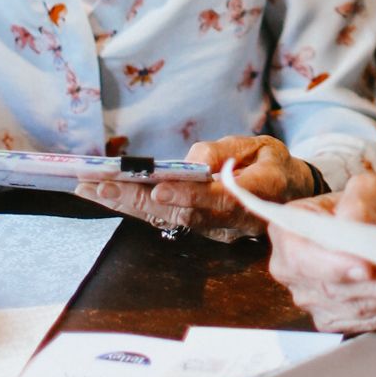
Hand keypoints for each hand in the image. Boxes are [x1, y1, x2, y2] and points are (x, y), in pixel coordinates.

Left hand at [75, 134, 319, 244]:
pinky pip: (161, 218)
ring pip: (163, 219)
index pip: (216, 200)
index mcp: (251, 197)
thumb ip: (229, 151)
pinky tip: (104, 193)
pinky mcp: (195, 227)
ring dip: (124, 204)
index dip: (187, 196)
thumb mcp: (263, 147)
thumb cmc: (274, 166)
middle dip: (134, 200)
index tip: (158, 188)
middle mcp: (226, 221)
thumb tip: (194, 160)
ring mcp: (208, 229)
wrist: (288, 196)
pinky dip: (131, 206)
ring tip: (87, 187)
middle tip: (97, 186)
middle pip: (177, 214)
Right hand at [266, 166, 375, 331]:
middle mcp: (293, 270)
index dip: (332, 265)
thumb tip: (348, 220)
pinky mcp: (338, 320)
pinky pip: (369, 321)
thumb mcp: (371, 188)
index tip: (366, 268)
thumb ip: (358, 200)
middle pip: (332, 287)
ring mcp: (314, 300)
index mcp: (289, 230)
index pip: (301, 255)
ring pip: (355, 308)